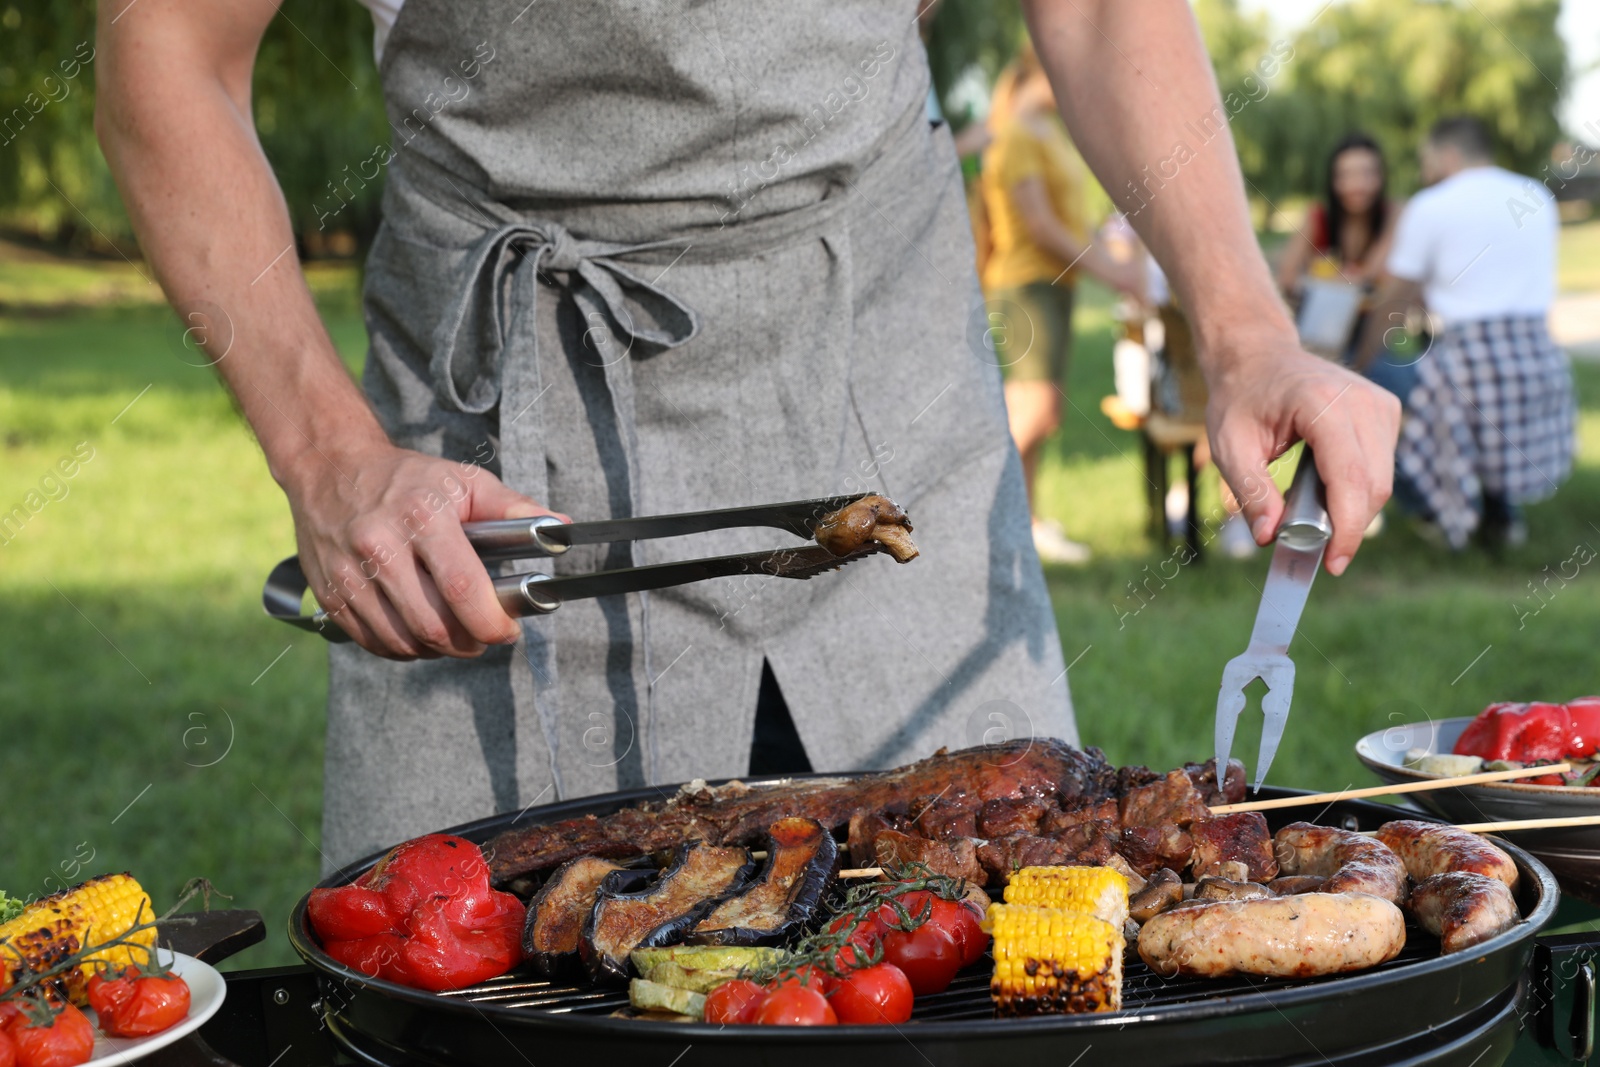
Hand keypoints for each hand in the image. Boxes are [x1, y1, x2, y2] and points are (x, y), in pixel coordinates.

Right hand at [284, 443, 567, 658]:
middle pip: (433, 625)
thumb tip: (562, 528)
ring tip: (454, 634)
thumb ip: (514, 508)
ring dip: (438, 650)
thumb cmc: (409, 478)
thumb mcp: (465, 481)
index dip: (491, 622)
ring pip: (404, 641)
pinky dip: (403, 649)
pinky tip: (419, 632)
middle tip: (483, 635)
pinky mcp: (330, 593)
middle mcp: (380, 545)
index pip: (462, 588)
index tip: (507, 630)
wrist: (330, 467)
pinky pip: (374, 642)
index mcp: (422, 516)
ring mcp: (350, 573)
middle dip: (469, 642)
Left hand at [1203, 335, 1400, 576]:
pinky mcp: (1386, 412)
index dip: (1347, 528)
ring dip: (1352, 510)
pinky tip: (1325, 490)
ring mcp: (1379, 404)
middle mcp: (1362, 401)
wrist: (1259, 356)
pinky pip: (1381, 467)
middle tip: (1316, 552)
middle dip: (1348, 527)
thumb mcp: (1229, 447)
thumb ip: (1251, 493)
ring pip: (1381, 480)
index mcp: (1323, 404)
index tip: (1333, 564)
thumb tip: (1269, 538)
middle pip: (1373, 485)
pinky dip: (1357, 490)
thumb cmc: (1241, 399)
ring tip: (1310, 511)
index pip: (1350, 477)